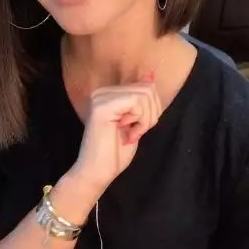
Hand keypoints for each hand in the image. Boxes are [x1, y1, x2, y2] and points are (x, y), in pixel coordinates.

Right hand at [70, 74, 162, 195]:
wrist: (97, 173)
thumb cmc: (115, 153)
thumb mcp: (136, 120)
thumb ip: (142, 98)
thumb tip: (151, 74)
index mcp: (108, 93)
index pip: (145, 86)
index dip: (152, 109)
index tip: (137, 127)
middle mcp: (102, 91)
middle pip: (147, 89)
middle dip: (151, 114)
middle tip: (135, 131)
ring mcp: (101, 97)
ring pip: (145, 95)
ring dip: (145, 120)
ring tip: (131, 133)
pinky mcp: (102, 107)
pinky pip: (137, 102)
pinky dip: (140, 121)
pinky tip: (128, 133)